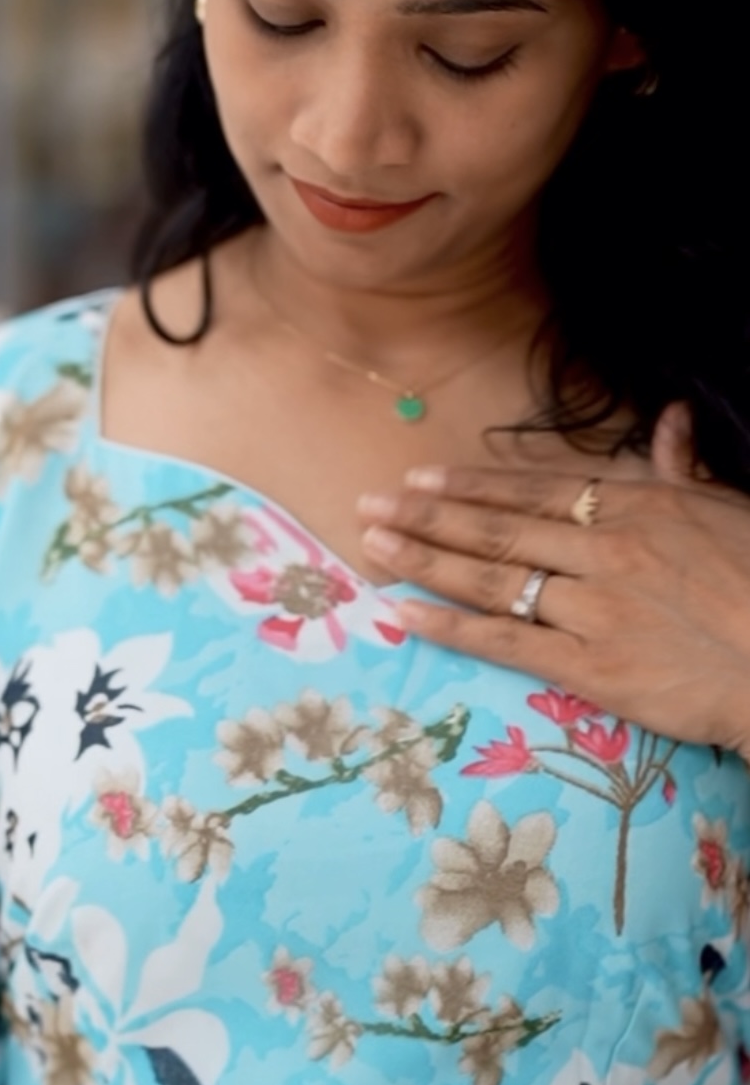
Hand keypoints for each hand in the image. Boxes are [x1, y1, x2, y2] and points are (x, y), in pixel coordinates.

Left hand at [356, 404, 749, 754]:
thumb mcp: (729, 510)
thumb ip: (684, 468)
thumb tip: (670, 418)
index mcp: (638, 508)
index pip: (537, 489)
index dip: (473, 484)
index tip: (422, 477)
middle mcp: (604, 551)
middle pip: (499, 527)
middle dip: (428, 515)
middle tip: (371, 504)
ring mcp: (593, 608)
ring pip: (491, 578)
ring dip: (424, 559)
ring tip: (371, 544)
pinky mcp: (591, 667)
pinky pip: (505, 641)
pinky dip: (450, 625)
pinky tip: (404, 612)